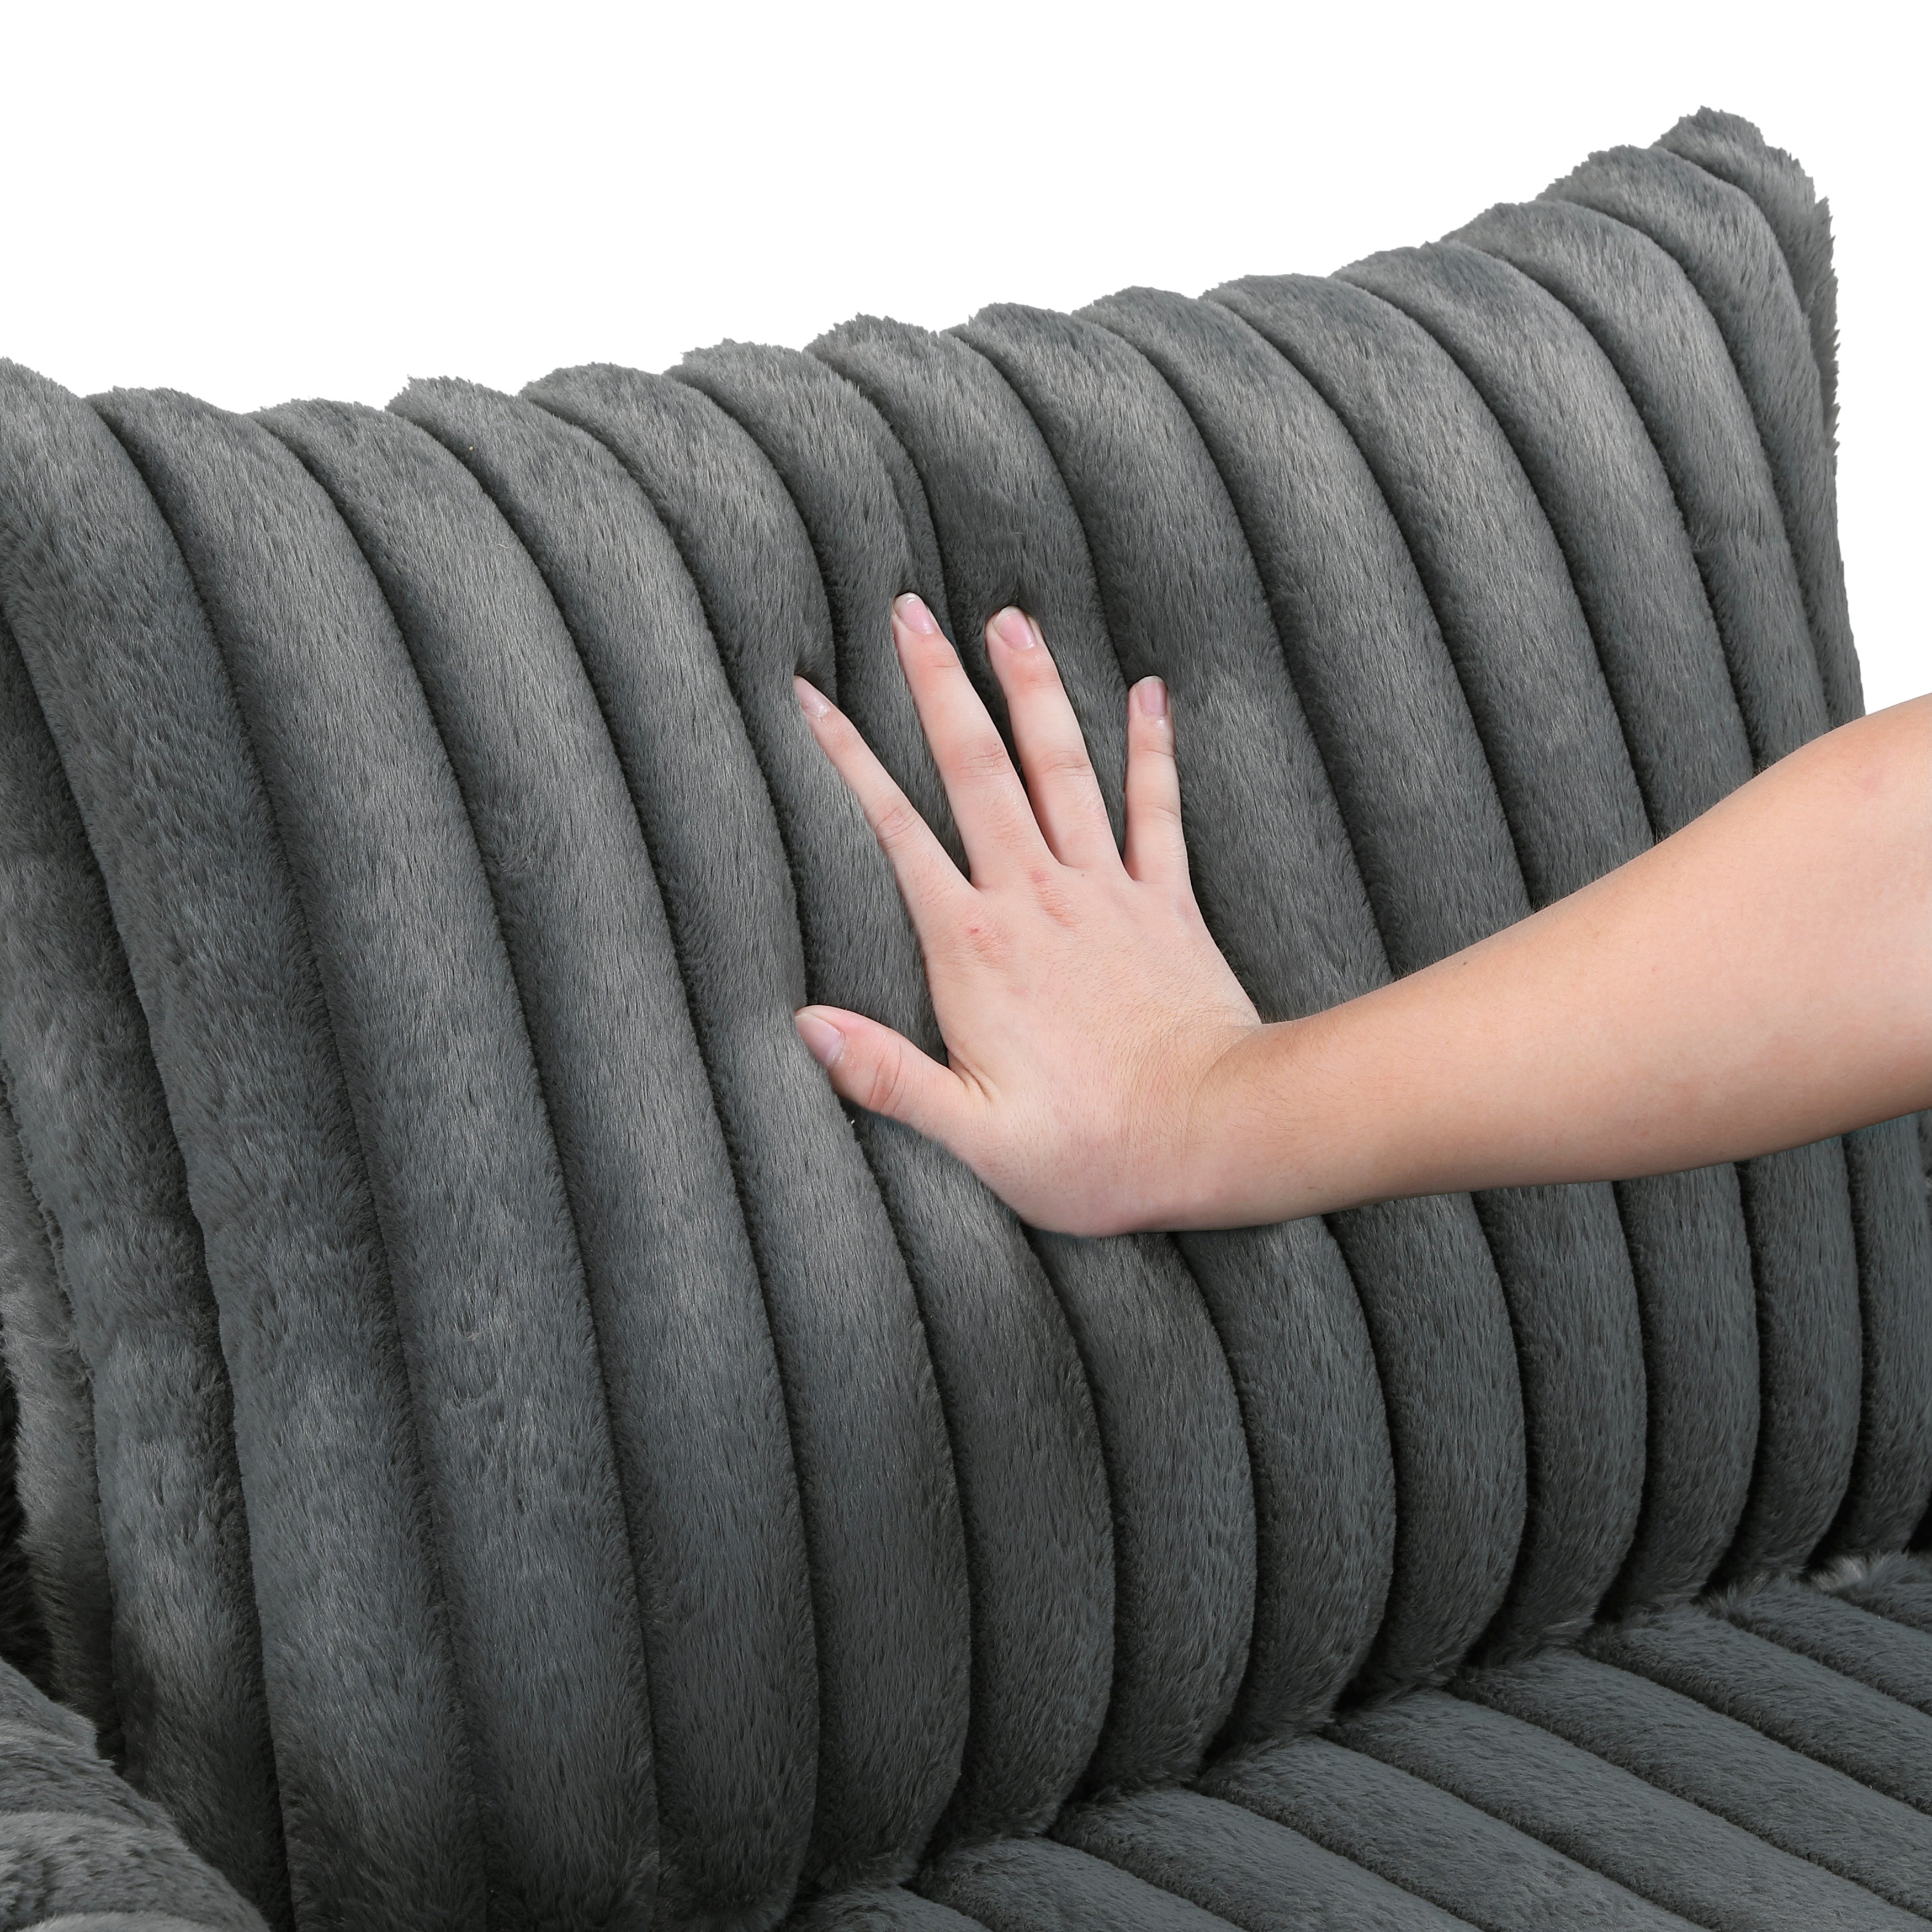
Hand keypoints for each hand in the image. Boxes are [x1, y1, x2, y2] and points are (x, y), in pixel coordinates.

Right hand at [793, 594, 1260, 1235]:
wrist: (1219, 1136)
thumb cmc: (1095, 1149)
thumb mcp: (973, 1134)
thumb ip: (887, 1076)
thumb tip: (805, 1024)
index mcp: (975, 949)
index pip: (896, 831)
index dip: (848, 759)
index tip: (809, 693)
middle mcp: (1036, 900)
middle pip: (977, 770)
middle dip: (938, 686)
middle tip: (909, 611)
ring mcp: (1107, 894)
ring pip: (1063, 769)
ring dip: (1032, 691)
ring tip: (1008, 619)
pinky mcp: (1167, 906)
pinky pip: (1157, 810)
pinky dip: (1152, 749)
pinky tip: (1148, 691)